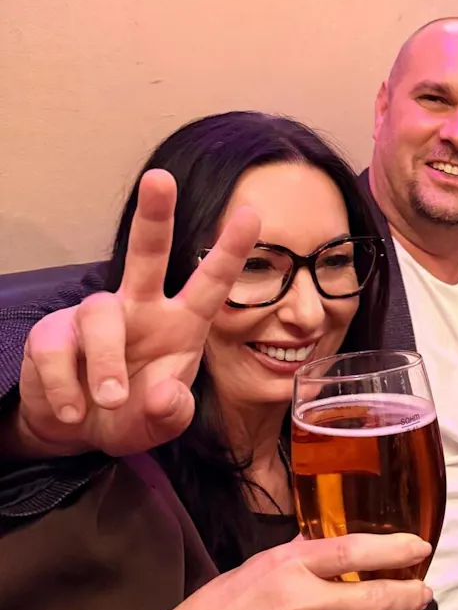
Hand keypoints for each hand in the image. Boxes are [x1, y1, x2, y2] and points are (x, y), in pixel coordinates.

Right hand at [16, 170, 258, 457]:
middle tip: (161, 179)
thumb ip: (172, 413)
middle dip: (154, 214)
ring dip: (106, 364)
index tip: (253, 212)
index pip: (211, 281)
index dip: (230, 249)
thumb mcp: (162, 422)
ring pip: (99, 317)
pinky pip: (59, 352)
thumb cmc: (133, 413)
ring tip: (111, 401)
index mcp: (181, 322)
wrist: (76, 430)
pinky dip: (68, 389)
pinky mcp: (52, 334)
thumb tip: (166, 394)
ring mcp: (94, 316)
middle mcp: (139, 308)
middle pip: (146, 252)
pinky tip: (75, 410)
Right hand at [153, 533, 433, 609]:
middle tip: (426, 591)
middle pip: (369, 596)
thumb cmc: (228, 602)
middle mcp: (297, 603)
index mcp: (288, 566)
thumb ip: (305, 554)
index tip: (421, 547)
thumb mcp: (263, 564)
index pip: (352, 551)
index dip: (392, 548)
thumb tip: (346, 542)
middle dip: (406, 594)